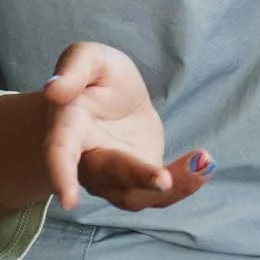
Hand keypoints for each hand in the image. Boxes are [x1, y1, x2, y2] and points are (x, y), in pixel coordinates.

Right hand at [37, 41, 212, 212]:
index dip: (61, 174)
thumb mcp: (89, 58)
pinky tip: (205, 164)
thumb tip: (54, 91)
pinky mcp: (140, 182)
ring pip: (135, 195)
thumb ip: (73, 69)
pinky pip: (158, 195)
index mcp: (68, 128)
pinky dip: (184, 184)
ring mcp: (113, 178)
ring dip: (171, 187)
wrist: (110, 100)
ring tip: (202, 163)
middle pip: (108, 176)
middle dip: (136, 178)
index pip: (59, 152)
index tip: (68, 201)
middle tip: (162, 180)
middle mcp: (87, 160)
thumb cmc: (95, 78)